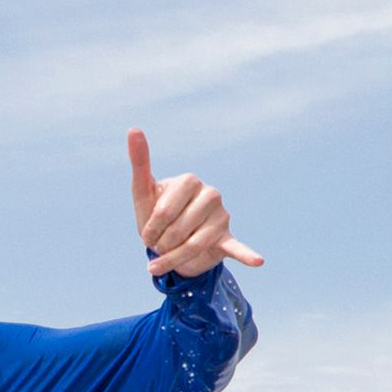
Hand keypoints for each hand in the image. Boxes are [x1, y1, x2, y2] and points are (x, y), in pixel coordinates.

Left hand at [127, 130, 263, 280]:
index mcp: (190, 180)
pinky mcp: (227, 237)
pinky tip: (257, 261)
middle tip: (157, 246)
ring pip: (195, 245)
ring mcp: (221, 216)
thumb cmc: (156, 214)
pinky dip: (247, 255)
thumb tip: (133, 128)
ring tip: (162, 263)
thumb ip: (140, 162)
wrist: (171, 242)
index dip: (151, 228)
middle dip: (162, 244)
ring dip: (174, 259)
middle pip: (179, 229)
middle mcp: (210, 194)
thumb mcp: (144, 192)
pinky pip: (237, 247)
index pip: (166, 210)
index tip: (145, 236)